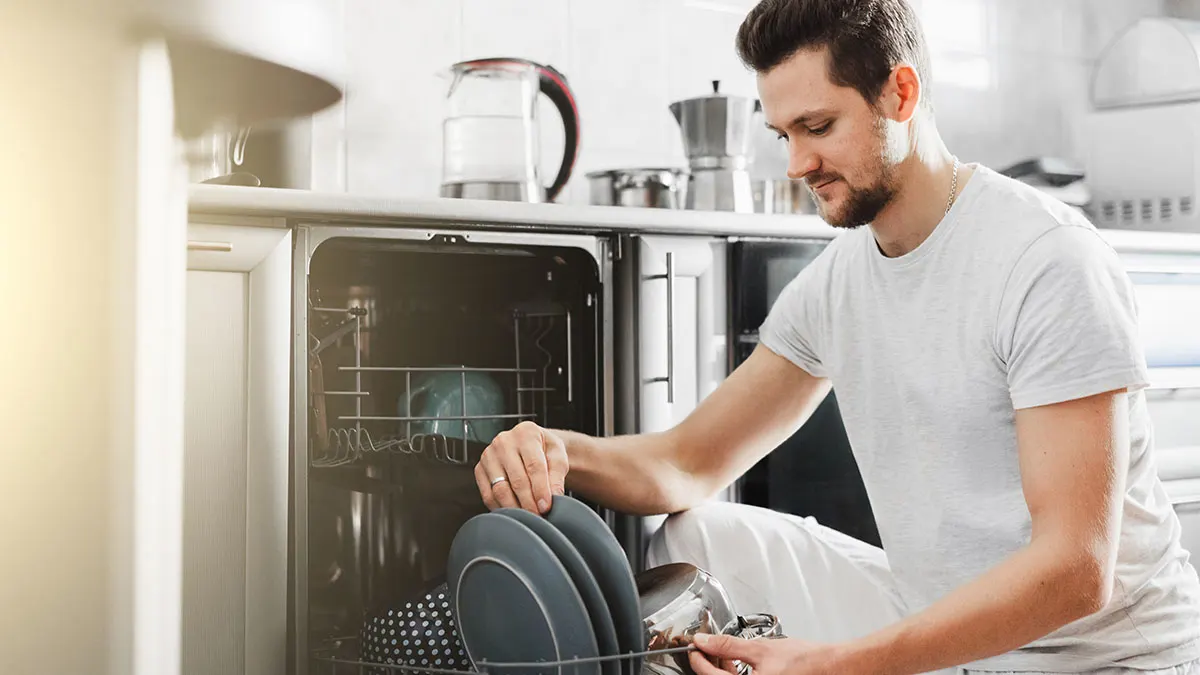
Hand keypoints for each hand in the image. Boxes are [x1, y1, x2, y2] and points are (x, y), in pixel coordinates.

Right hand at [474, 421, 568, 513]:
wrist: (531, 445)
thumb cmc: (544, 450)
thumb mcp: (558, 456)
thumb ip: (557, 476)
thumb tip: (554, 496)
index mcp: (526, 434)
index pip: (534, 466)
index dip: (540, 489)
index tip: (546, 506)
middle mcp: (503, 442)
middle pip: (516, 480)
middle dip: (528, 502)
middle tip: (538, 516)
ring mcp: (489, 455)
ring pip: (500, 489)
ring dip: (515, 508)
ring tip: (527, 516)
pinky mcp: (480, 469)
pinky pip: (488, 495)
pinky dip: (501, 508)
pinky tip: (513, 513)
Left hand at [689, 634, 850, 674]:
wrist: (831, 667)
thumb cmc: (805, 661)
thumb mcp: (761, 648)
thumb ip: (728, 645)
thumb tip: (705, 641)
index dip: (698, 659)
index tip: (694, 647)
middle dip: (711, 663)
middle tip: (707, 646)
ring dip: (723, 669)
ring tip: (724, 651)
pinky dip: (737, 674)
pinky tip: (738, 661)